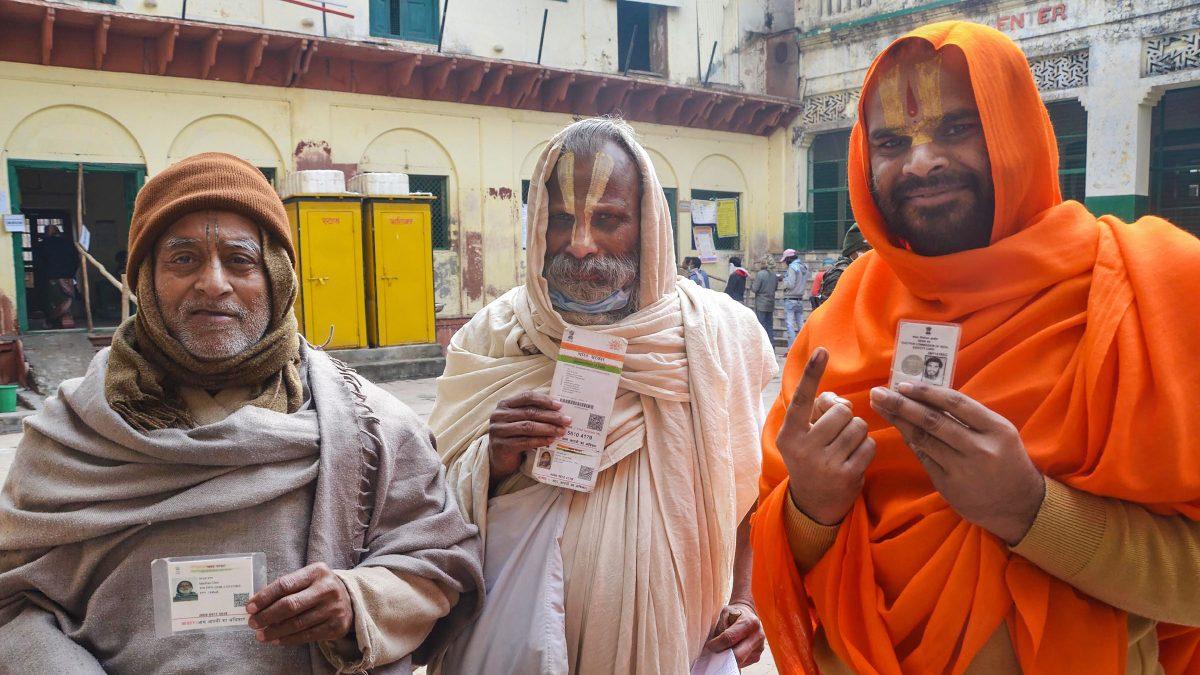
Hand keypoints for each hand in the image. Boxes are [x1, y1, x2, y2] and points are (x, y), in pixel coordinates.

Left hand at [246, 563, 353, 645]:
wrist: (350, 599)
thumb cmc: (319, 588)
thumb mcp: (307, 578)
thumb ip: (286, 588)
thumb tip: (257, 605)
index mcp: (317, 572)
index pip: (285, 584)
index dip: (264, 597)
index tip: (249, 607)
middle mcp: (327, 589)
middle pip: (290, 605)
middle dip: (267, 616)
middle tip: (253, 623)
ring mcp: (333, 608)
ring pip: (297, 624)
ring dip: (275, 631)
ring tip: (261, 635)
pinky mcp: (336, 626)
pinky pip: (306, 636)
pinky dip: (288, 639)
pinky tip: (276, 640)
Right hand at [488, 391, 570, 481]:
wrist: (499, 459)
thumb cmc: (513, 436)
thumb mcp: (520, 421)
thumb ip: (533, 413)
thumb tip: (559, 410)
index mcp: (504, 405)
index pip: (526, 397)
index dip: (544, 400)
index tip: (560, 406)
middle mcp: (499, 415)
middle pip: (529, 412)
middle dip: (551, 416)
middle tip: (567, 420)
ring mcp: (498, 431)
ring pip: (528, 427)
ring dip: (548, 428)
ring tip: (561, 431)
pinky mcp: (501, 446)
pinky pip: (524, 441)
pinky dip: (539, 440)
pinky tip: (550, 440)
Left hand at [703, 601, 764, 667]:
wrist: (747, 614)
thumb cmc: (733, 614)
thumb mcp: (724, 614)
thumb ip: (720, 628)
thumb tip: (713, 646)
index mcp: (750, 622)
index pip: (730, 638)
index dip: (717, 644)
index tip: (709, 645)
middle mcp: (758, 635)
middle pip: (738, 655)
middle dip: (723, 655)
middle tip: (713, 652)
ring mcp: (759, 647)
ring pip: (739, 661)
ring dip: (727, 658)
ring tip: (721, 650)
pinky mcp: (757, 656)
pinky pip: (742, 663)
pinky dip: (733, 660)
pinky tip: (729, 651)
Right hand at [776, 347, 875, 524]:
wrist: (813, 503)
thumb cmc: (811, 458)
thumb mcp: (803, 436)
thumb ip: (817, 412)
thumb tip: (840, 401)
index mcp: (790, 434)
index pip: (802, 399)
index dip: (812, 373)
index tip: (822, 351)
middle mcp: (804, 447)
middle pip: (842, 411)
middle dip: (846, 418)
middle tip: (837, 433)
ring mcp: (825, 463)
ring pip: (859, 427)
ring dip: (858, 433)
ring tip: (845, 447)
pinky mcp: (846, 476)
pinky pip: (869, 445)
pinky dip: (866, 449)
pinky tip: (854, 459)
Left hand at [869, 382, 1045, 545]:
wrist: (1020, 505)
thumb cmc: (1007, 460)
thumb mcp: (999, 433)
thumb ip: (970, 417)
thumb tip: (929, 396)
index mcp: (995, 429)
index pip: (955, 403)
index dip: (926, 392)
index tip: (902, 384)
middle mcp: (979, 448)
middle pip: (933, 421)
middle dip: (901, 405)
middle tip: (878, 393)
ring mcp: (962, 468)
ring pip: (923, 439)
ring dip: (898, 421)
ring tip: (880, 407)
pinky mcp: (948, 485)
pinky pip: (924, 458)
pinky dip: (910, 442)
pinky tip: (898, 429)